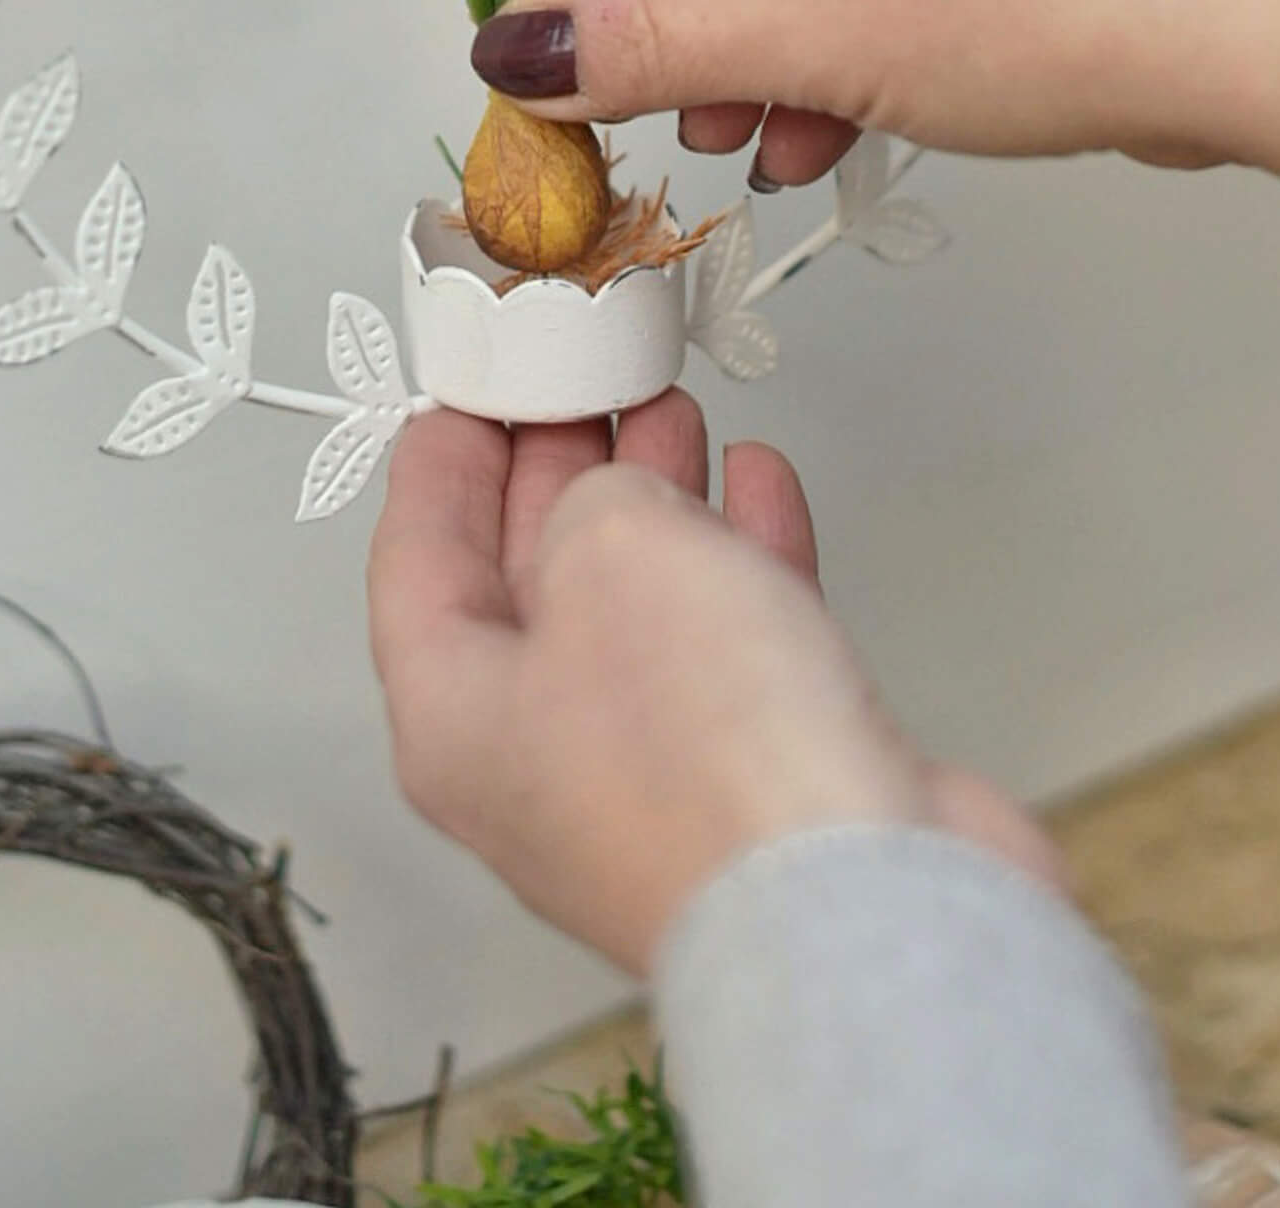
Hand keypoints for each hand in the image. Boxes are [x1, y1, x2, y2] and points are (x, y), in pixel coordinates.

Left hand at [368, 389, 1061, 975]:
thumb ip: (594, 496)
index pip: (416, 563)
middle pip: (527, 577)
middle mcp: (543, 756)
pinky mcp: (759, 767)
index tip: (466, 390)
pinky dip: (741, 548)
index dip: (438, 463)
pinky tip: (755, 484)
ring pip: (637, 598)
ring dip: (655, 496)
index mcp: (457, 719)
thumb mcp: (607, 551)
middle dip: (556, 467)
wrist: (863, 899)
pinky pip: (732, 632)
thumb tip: (625, 494)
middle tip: (578, 381)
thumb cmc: (712, 769)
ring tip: (668, 408)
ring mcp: (654, 768)